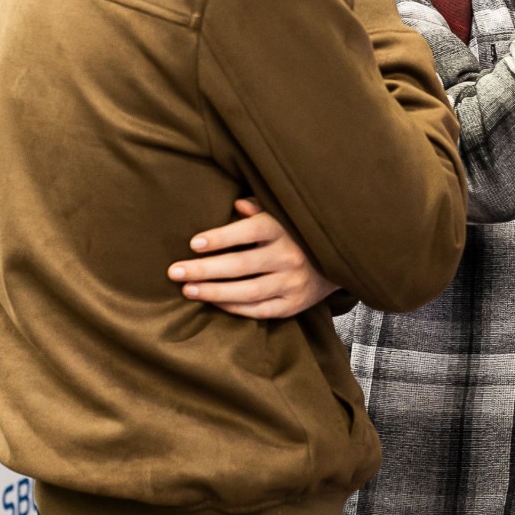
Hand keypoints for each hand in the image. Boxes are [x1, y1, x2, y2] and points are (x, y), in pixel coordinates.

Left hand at [167, 199, 337, 318]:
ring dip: (213, 292)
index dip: (220, 237)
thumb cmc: (298, 232)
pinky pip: (259, 310)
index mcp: (283, 229)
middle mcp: (289, 256)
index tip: (193, 243)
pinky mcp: (293, 304)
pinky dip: (234, 307)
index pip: (248, 231)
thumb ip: (259, 207)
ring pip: (247, 291)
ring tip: (187, 290)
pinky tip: (212, 302)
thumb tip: (236, 205)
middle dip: (204, 269)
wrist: (339, 261)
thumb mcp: (283, 213)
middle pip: (241, 265)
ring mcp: (292, 283)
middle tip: (174, 271)